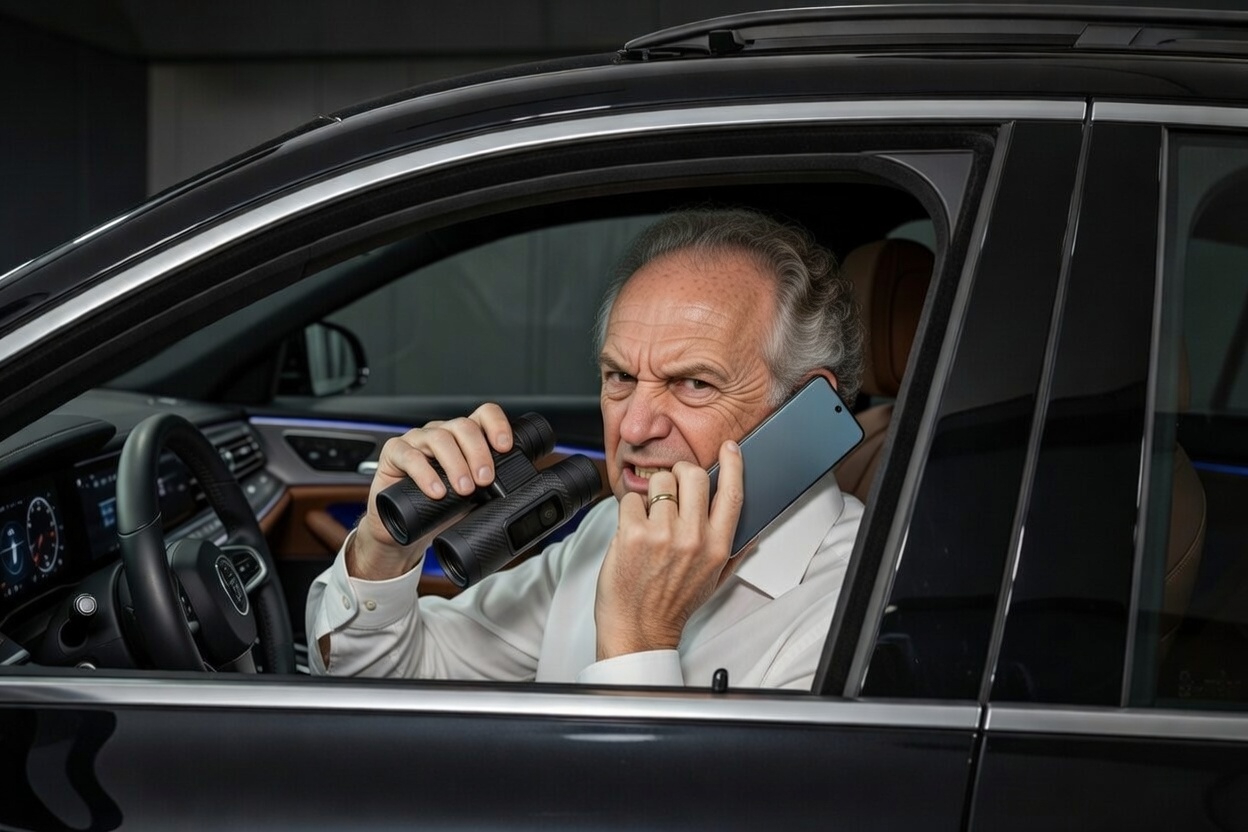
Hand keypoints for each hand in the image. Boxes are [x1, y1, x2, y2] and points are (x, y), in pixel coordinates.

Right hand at [349, 403, 513, 580]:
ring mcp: (417, 440)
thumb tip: (520, 497)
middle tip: (485, 480)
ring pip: (439, 438)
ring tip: (464, 489)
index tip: (506, 447)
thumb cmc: (439, 509)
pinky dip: (425, 473)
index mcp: (463, 438)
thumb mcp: (471, 498)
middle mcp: (441, 433)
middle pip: (463, 426)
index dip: (497, 425)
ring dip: (456, 464)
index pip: (484, 415)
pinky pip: (410, 455)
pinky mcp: (394, 453)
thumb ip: (490, 490)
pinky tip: (436, 490)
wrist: (403, 528)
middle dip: (479, 453)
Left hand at [594, 440, 743, 659]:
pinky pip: (631, 499)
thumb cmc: (672, 606)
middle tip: (672, 489)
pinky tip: (632, 531)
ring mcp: (662, 534)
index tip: (730, 449)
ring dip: (652, 495)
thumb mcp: (713, 581)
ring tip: (649, 519)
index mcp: (717, 546)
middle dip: (680, 474)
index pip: (732, 493)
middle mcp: (693, 538)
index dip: (733, 465)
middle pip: (693, 474)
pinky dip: (629, 510)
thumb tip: (752, 535)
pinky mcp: (632, 534)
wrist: (638, 630)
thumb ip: (734, 554)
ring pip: (659, 482)